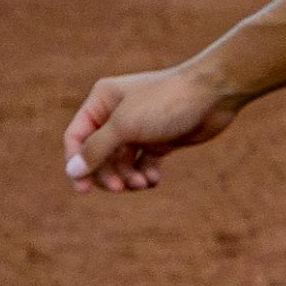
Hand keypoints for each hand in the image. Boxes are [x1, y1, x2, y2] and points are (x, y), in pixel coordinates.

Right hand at [62, 65, 243, 192]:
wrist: (213, 96)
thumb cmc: (165, 103)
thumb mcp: (125, 126)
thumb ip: (96, 149)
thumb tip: (72, 171)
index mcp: (101, 101)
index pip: (76, 137)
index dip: (76, 163)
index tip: (84, 189)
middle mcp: (117, 114)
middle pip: (98, 154)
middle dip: (108, 174)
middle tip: (121, 188)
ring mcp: (139, 128)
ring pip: (121, 163)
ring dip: (128, 178)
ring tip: (143, 183)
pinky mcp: (159, 141)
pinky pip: (143, 164)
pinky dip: (146, 175)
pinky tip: (154, 179)